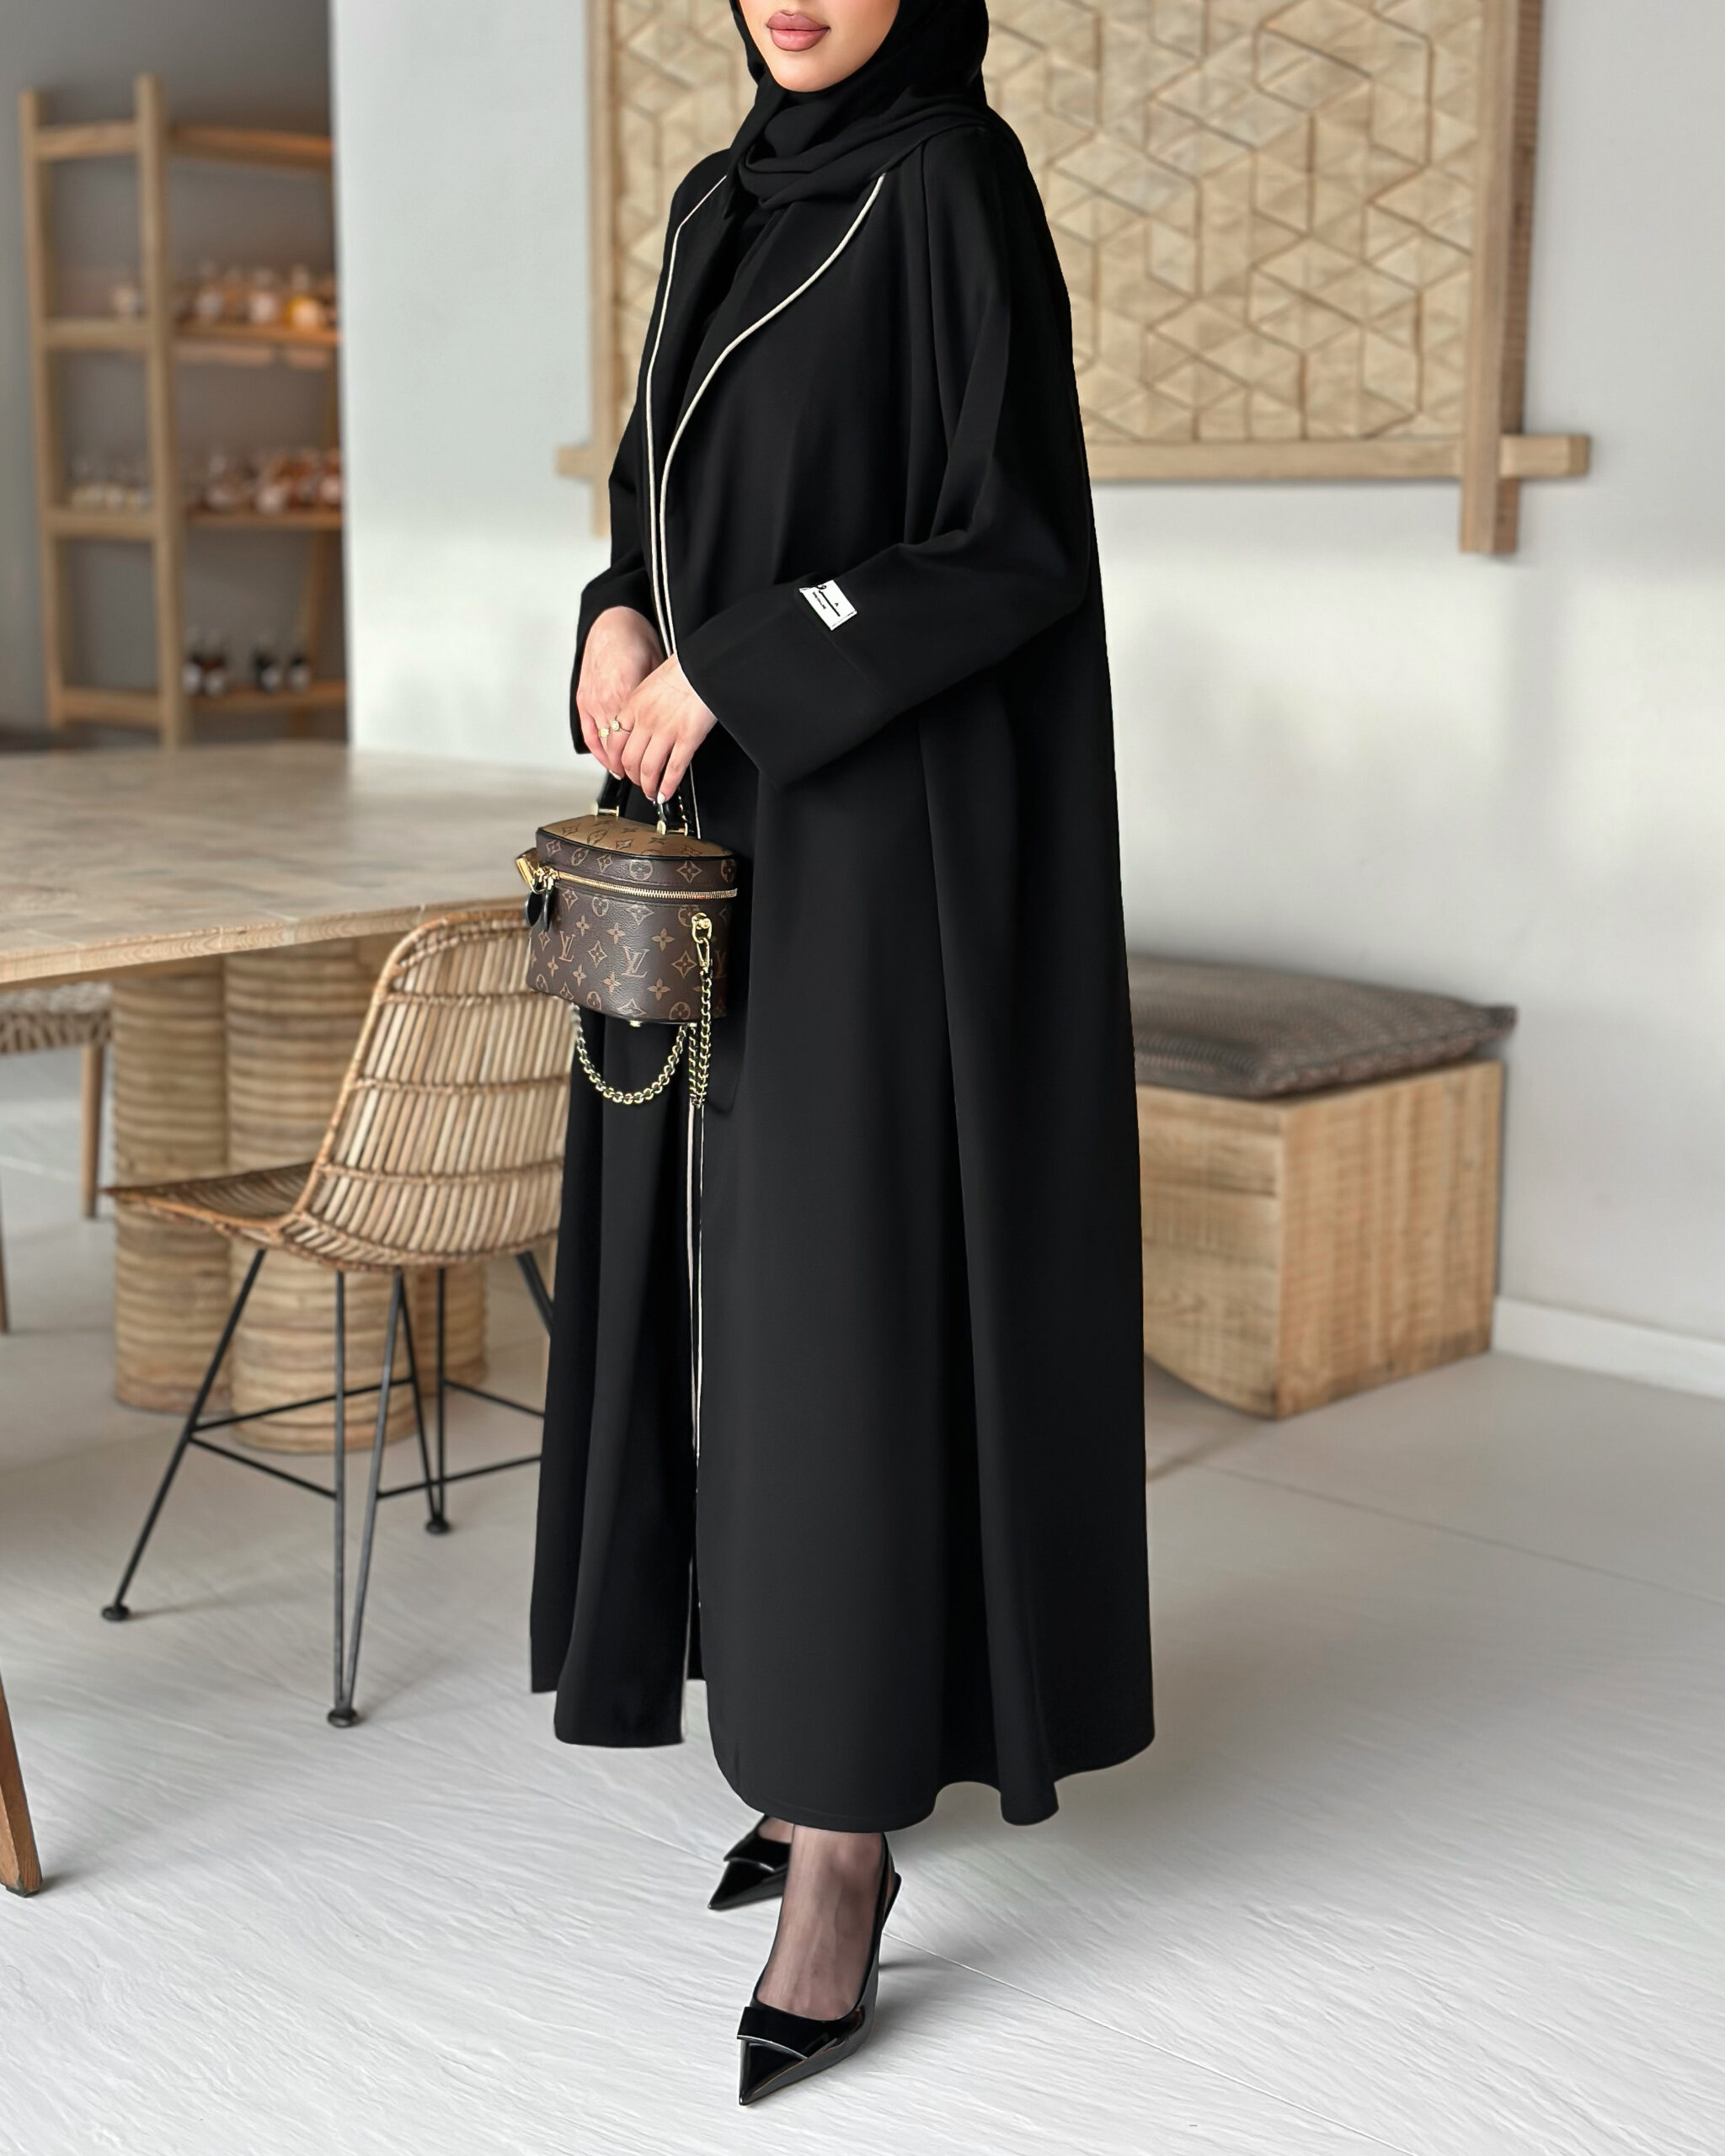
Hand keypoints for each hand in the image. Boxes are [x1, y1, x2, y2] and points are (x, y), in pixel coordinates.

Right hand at [576, 606, 663, 776]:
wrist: (611, 622)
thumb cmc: (636, 641)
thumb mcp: (657, 669)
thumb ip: (657, 697)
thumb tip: (672, 719)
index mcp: (626, 691)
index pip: (637, 736)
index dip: (649, 756)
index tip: (660, 770)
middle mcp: (606, 699)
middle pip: (620, 745)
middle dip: (634, 766)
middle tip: (647, 781)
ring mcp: (592, 701)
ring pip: (604, 743)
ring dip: (616, 763)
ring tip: (631, 776)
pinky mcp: (584, 700)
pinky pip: (589, 734)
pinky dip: (599, 751)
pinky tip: (609, 763)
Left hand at [615, 657, 718, 804]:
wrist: (703, 664)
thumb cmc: (682, 669)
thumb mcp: (649, 683)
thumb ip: (640, 705)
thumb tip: (638, 722)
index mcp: (633, 706)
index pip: (614, 742)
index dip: (615, 762)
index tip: (619, 769)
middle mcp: (646, 720)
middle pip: (629, 760)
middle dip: (632, 777)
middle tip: (638, 783)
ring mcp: (666, 731)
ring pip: (649, 768)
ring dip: (648, 786)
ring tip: (652, 793)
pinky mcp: (687, 738)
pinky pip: (674, 768)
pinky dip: (668, 785)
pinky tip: (666, 792)